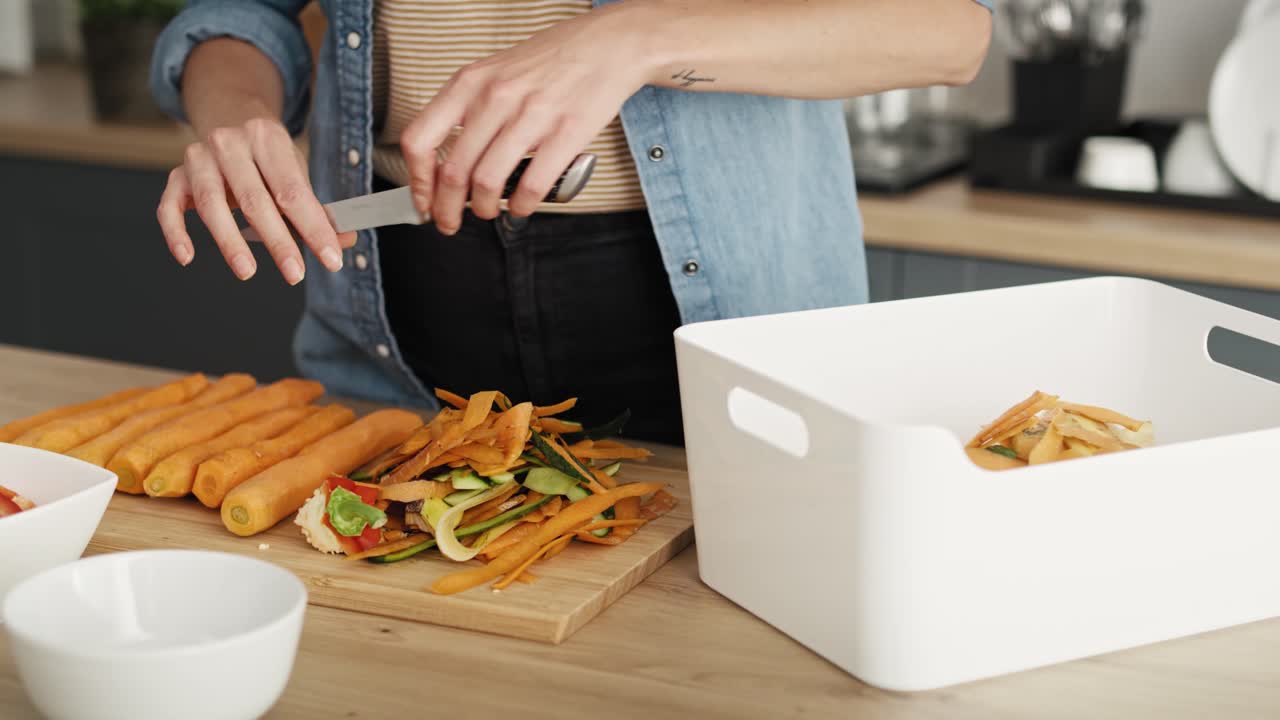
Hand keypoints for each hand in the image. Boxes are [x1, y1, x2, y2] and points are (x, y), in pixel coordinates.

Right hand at [157, 115, 355, 283]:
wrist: (229, 118)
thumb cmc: (269, 160)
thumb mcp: (296, 175)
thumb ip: (317, 211)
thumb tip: (345, 242)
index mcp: (267, 139)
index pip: (293, 191)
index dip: (314, 228)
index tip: (331, 260)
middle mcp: (229, 143)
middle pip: (253, 198)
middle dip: (277, 240)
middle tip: (295, 275)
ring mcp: (198, 158)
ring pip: (210, 203)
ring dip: (229, 241)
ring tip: (247, 271)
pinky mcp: (176, 176)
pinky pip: (168, 206)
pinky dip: (175, 232)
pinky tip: (187, 257)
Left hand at [399, 7, 655, 233]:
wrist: (605, 46)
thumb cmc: (550, 62)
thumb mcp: (494, 73)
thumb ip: (468, 111)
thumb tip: (444, 161)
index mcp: (469, 83)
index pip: (421, 139)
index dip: (417, 181)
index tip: (422, 201)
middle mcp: (495, 98)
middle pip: (453, 172)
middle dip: (446, 209)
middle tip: (450, 222)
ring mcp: (531, 115)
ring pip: (487, 182)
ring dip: (483, 209)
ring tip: (489, 211)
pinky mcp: (566, 133)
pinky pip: (532, 184)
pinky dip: (521, 205)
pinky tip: (521, 205)